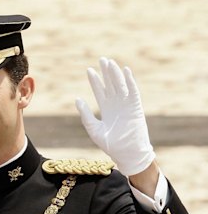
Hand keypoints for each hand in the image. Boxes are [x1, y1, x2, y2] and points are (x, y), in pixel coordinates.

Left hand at [75, 57, 154, 176]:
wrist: (127, 153)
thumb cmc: (111, 145)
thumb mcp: (94, 130)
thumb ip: (86, 115)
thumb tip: (77, 99)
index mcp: (106, 110)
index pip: (100, 91)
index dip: (95, 81)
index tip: (89, 70)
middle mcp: (116, 105)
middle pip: (111, 85)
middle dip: (106, 73)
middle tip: (101, 59)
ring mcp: (126, 105)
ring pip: (120, 85)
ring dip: (116, 74)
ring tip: (109, 62)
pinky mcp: (135, 107)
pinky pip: (133, 91)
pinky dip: (129, 81)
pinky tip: (125, 71)